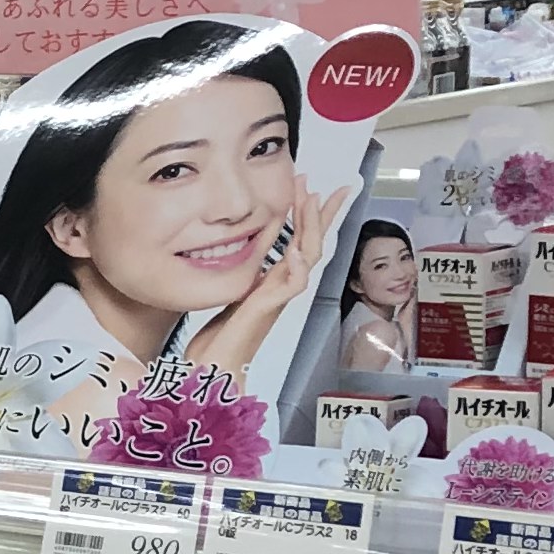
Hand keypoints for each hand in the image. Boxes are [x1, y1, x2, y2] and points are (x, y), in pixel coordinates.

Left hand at [186, 179, 355, 374]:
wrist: (214, 366)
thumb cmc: (222, 336)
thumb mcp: (233, 289)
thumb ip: (244, 269)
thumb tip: (242, 243)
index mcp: (275, 279)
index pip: (301, 239)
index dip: (313, 214)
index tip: (319, 186)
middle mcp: (282, 286)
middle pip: (314, 243)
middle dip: (326, 214)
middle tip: (338, 187)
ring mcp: (278, 297)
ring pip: (308, 258)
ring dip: (313, 228)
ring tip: (314, 201)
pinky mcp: (268, 310)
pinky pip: (291, 288)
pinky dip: (297, 269)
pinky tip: (297, 252)